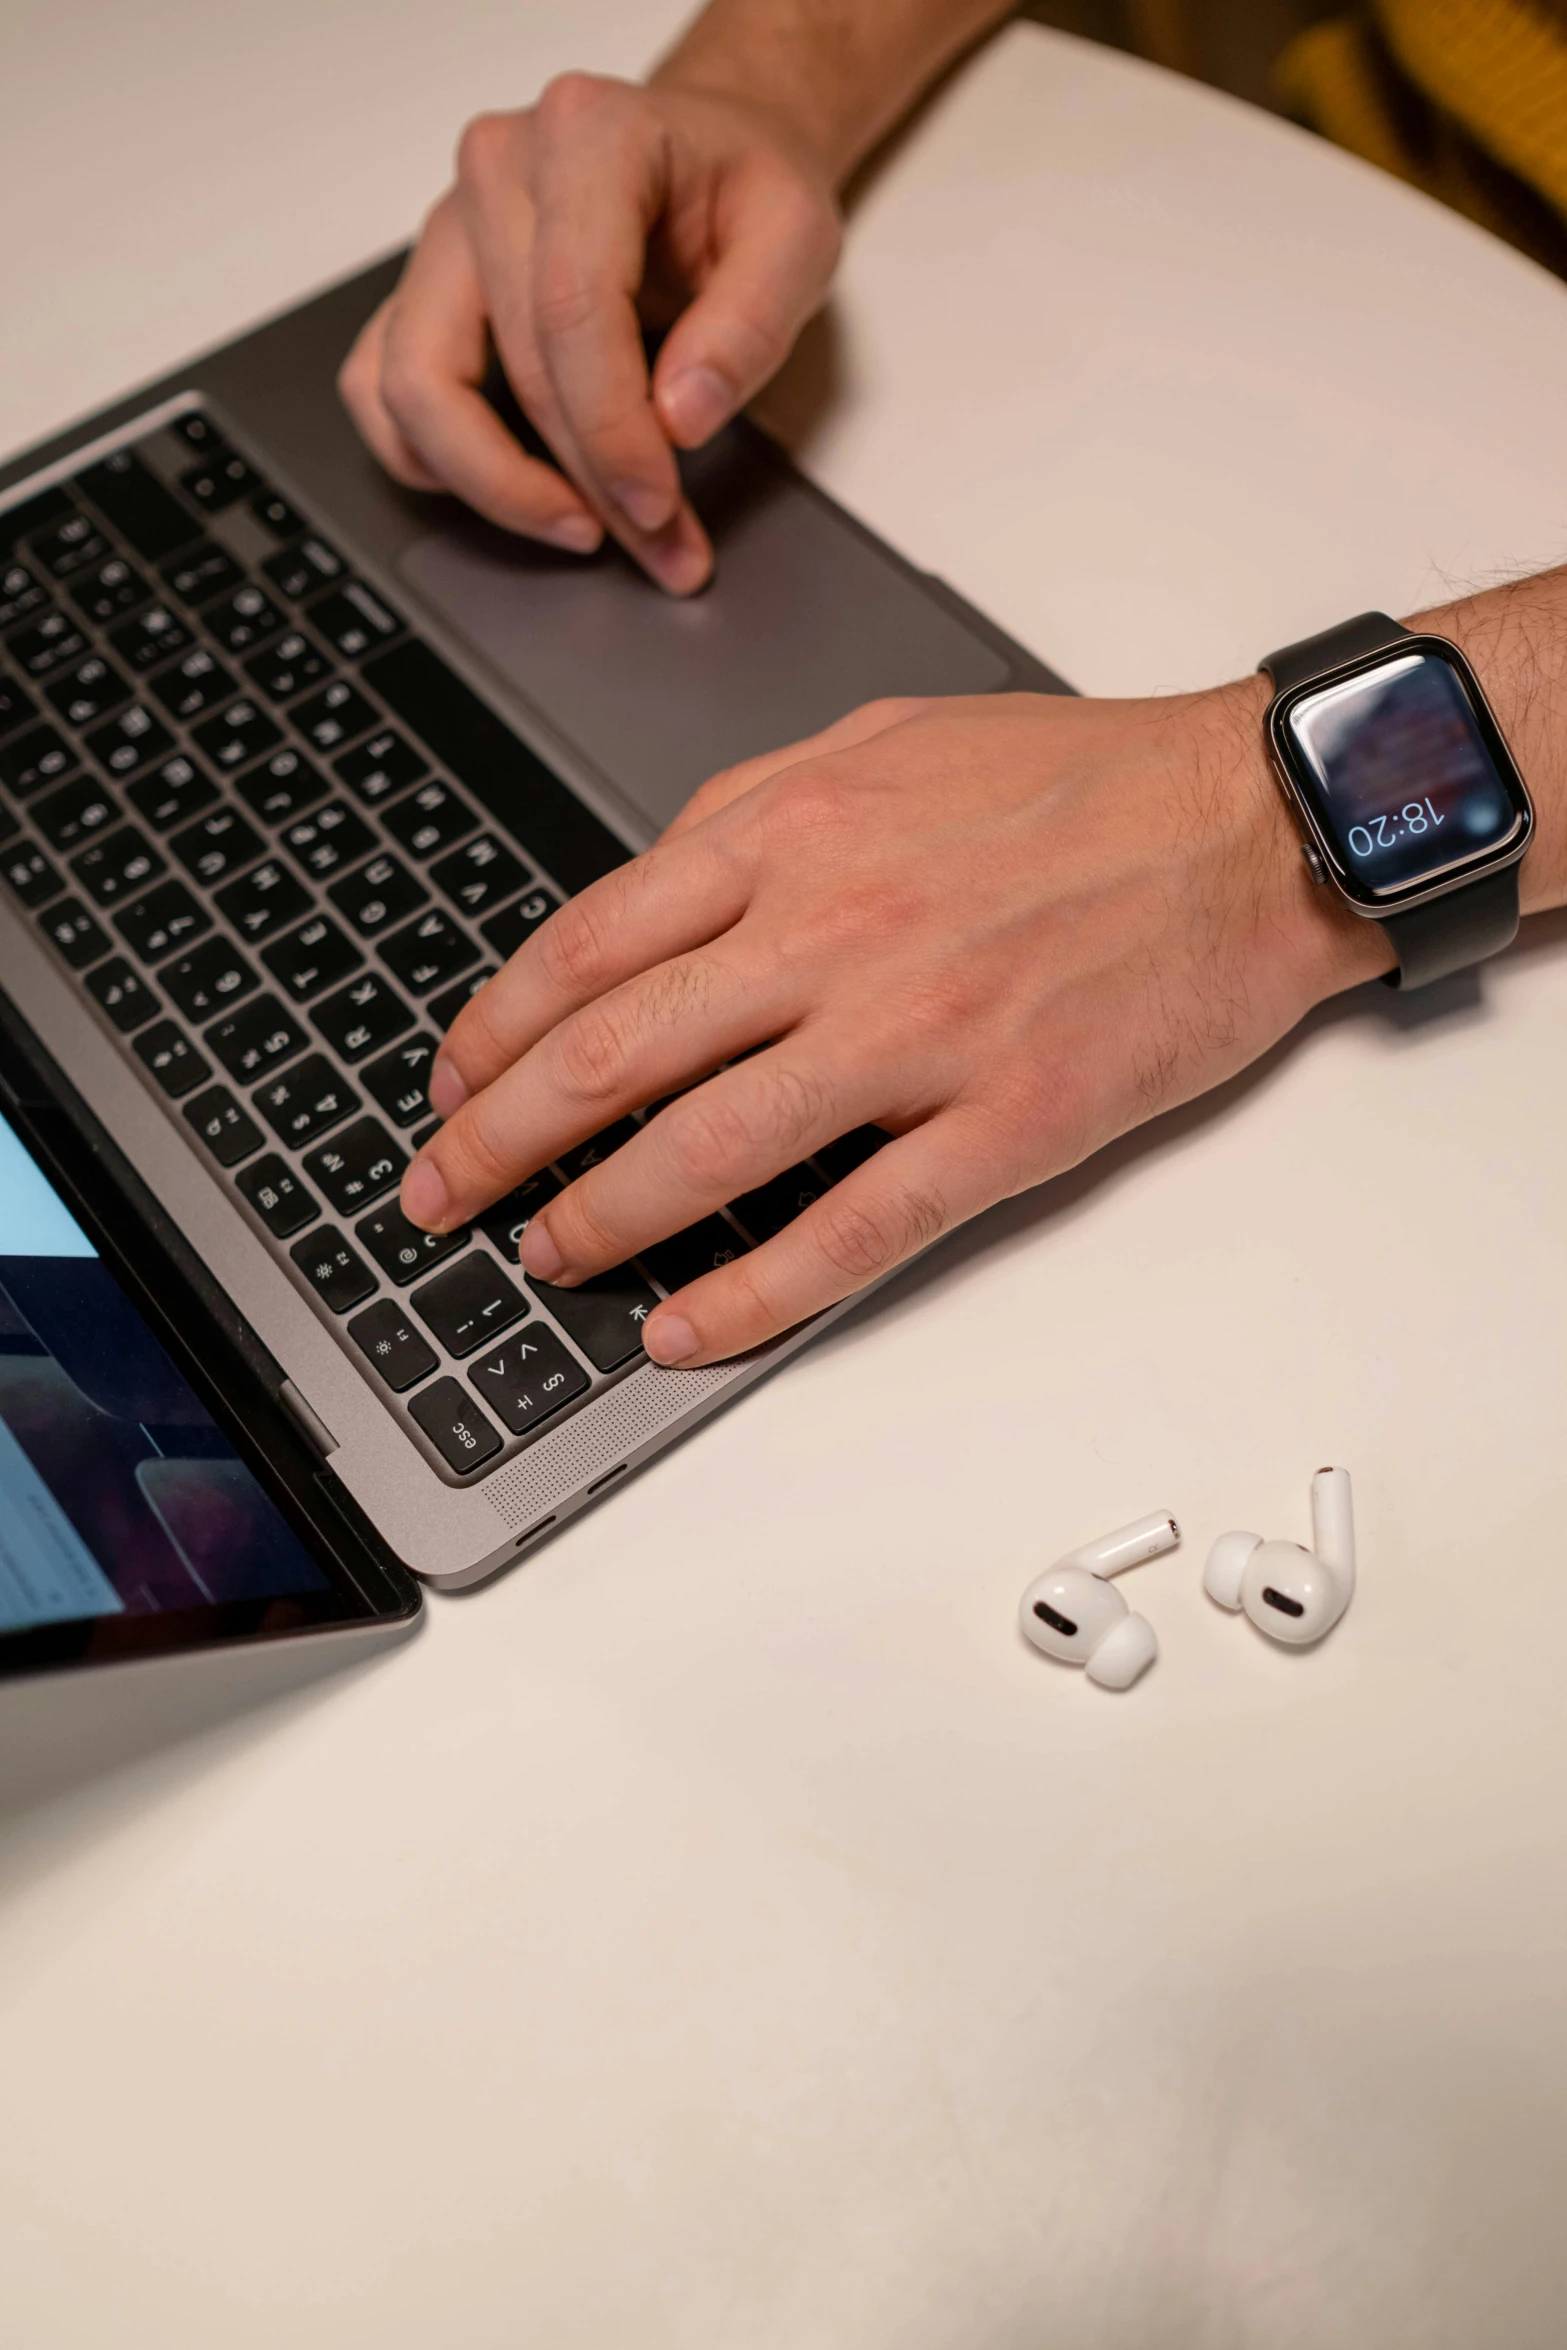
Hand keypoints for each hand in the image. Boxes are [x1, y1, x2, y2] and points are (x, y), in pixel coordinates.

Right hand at [338, 72, 840, 593]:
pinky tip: (508, 489)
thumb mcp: (797, 238)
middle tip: (659, 546)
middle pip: (515, 365)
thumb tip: (679, 421)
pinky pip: (379, 387)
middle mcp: (498, 171)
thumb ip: (751, 325)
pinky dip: (430, 456)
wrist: (708, 152)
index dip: (612, 431)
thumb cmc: (743, 188)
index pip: (573, 309)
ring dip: (494, 484)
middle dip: (588, 482)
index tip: (658, 504)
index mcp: (588, 135)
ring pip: (416, 385)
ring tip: (580, 526)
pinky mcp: (423, 285)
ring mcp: (447, 229)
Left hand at [398, 686, 1381, 1365]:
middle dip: (495, 1144)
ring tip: (547, 1260)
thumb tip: (647, 901)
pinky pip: (851, 1230)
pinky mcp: (1005, 1123)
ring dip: (600, 1220)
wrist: (1251, 822)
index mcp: (791, 831)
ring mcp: (918, 1035)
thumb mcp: (879, 742)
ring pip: (708, 1150)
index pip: (586, 948)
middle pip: (610, 1058)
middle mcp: (833, 930)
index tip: (452, 1088)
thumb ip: (748, 815)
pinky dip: (753, 1294)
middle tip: (440, 1197)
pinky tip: (686, 1330)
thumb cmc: (1076, 782)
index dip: (493, 1034)